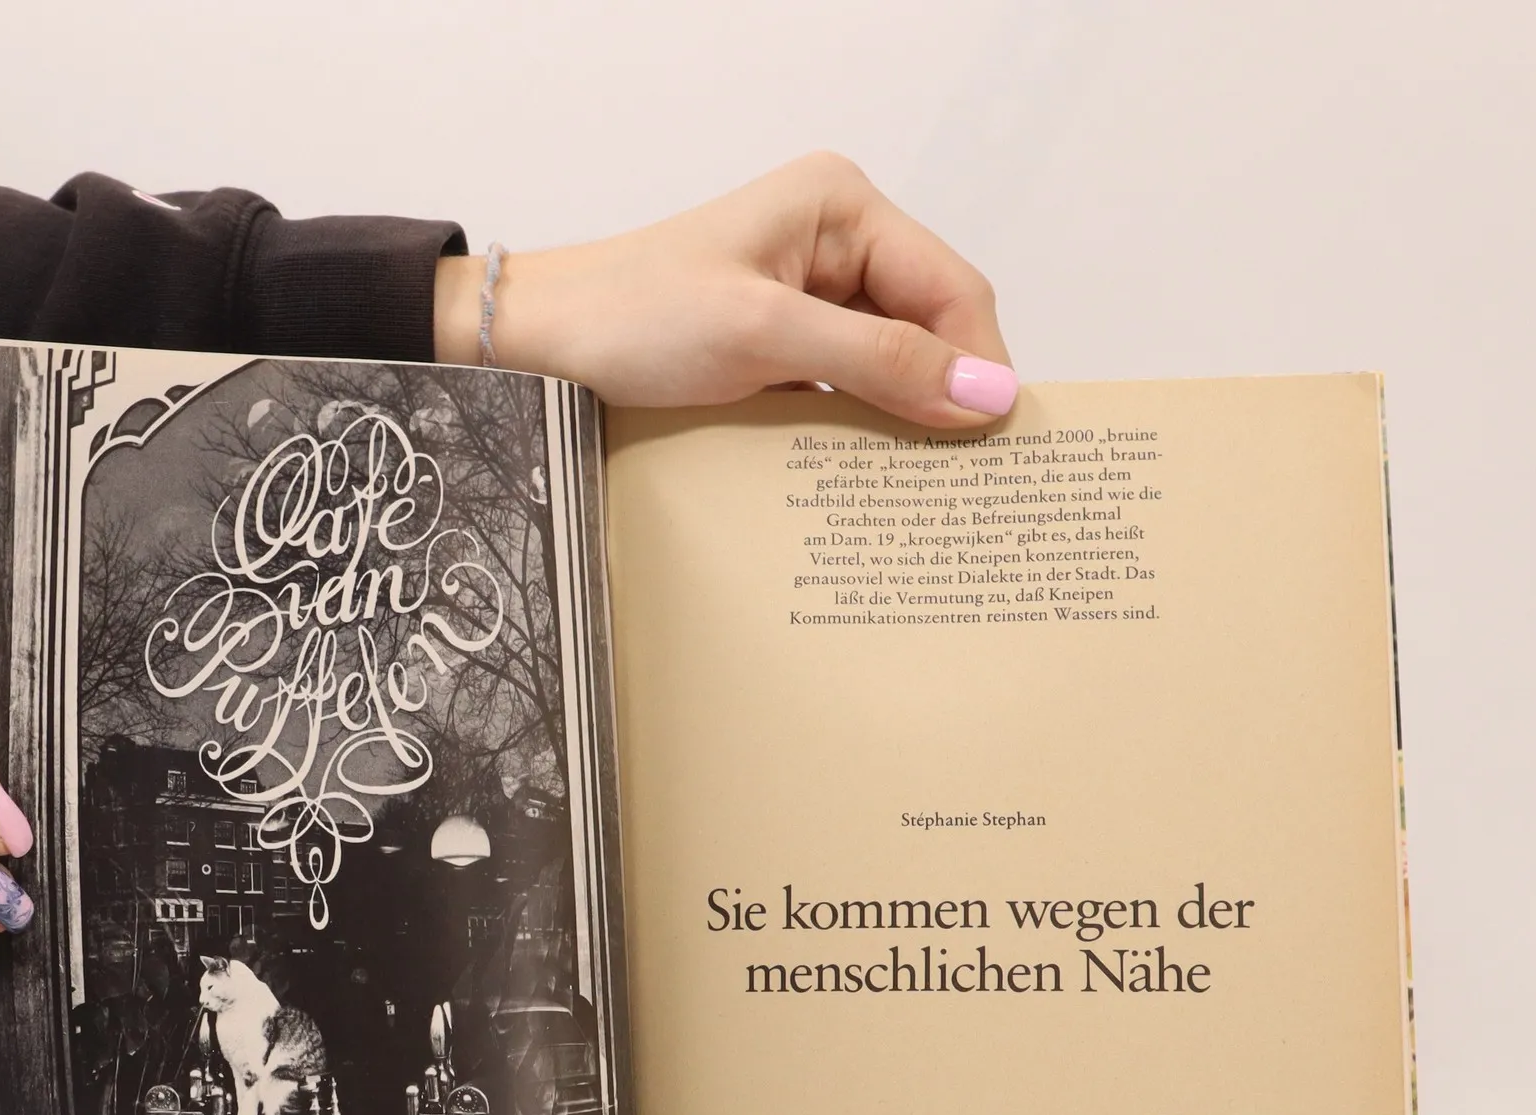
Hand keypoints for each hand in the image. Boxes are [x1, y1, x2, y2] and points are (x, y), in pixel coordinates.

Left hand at [434, 152, 1015, 425]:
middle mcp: (837, 242)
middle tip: (968, 479)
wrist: (540, 346)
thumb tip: (985, 395)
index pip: (951, 287)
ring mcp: (811, 297)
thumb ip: (878, 362)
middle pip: (931, 328)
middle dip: (948, 395)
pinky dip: (864, 431)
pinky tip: (870, 476)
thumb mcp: (763, 336)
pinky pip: (851, 390)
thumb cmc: (632, 319)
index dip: (981, 363)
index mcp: (843, 206)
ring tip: (927, 487)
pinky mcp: (785, 347)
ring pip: (895, 366)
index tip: (996, 442)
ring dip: (907, 421)